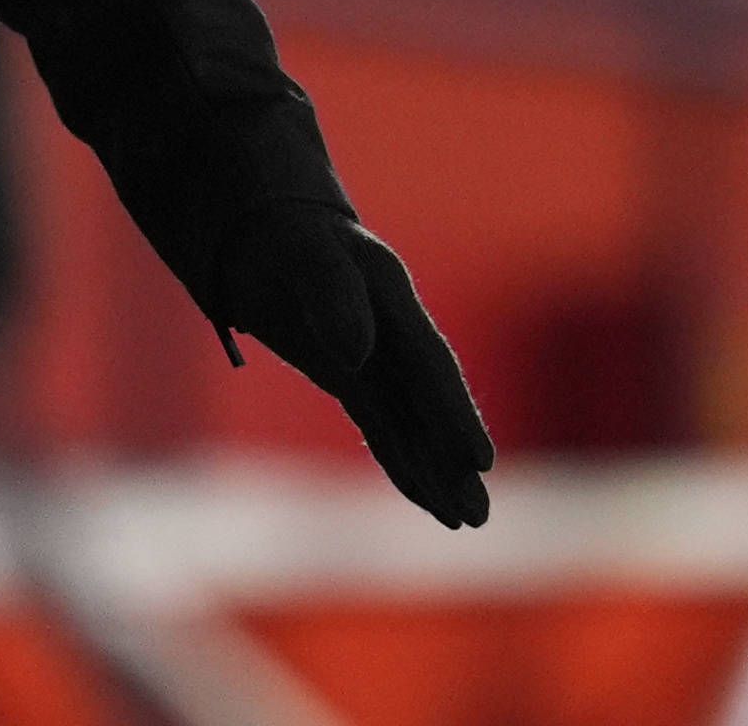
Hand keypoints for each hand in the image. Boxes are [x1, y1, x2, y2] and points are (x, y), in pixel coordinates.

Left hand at [213, 203, 493, 527]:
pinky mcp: (352, 377)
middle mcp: (394, 334)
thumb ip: (330, 292)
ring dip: (437, 471)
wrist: (268, 225)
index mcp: (392, 299)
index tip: (479, 461)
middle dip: (454, 459)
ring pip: (413, 424)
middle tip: (478, 515)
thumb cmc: (286, 232)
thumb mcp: (302, 252)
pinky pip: (385, 426)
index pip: (430, 366)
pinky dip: (405, 461)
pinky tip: (427, 497)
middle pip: (431, 405)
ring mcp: (376, 358)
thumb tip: (357, 356)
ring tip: (467, 521)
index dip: (454, 413)